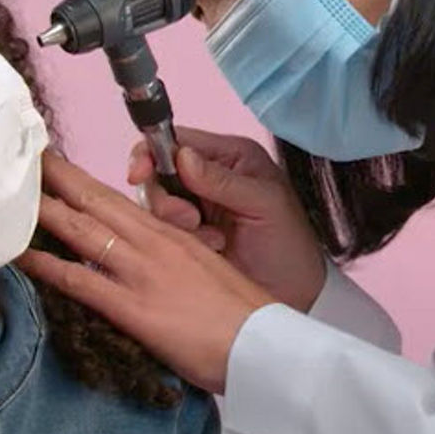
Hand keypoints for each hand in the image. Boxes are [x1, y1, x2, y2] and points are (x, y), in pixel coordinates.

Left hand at [19, 153, 276, 393]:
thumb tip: (150, 260)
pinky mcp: (133, 307)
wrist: (263, 344)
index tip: (56, 164)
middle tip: (22, 159)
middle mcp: (152, 243)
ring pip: (82, 230)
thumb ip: (174, 258)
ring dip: (43, 211)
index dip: (82, 180)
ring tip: (11, 196)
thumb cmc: (242, 315)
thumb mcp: (208, 269)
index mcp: (171, 233)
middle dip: (55, 178)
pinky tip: (20, 257)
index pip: (117, 198)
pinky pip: (80, 281)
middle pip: (94, 201)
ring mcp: (141, 273)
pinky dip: (46, 266)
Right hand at [128, 127, 326, 312]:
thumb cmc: (289, 244)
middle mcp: (206, 177)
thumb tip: (183, 157)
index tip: (140, 173)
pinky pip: (161, 231)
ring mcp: (194, 208)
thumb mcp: (265, 204)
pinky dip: (177, 241)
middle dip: (165, 198)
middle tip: (190, 220)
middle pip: (157, 172)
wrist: (294, 293)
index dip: (152, 153)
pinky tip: (209, 249)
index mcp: (229, 156)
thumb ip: (224, 180)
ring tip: (210, 239)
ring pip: (155, 204)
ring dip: (174, 222)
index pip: (177, 140)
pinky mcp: (186, 237)